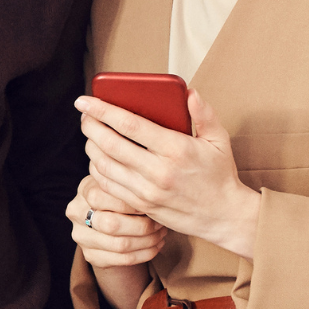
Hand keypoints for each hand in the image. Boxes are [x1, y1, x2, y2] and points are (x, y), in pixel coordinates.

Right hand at [66, 173, 163, 268]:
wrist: (111, 223)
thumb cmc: (123, 200)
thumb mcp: (123, 188)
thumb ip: (131, 187)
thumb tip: (153, 193)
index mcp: (84, 190)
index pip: (103, 197)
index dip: (132, 203)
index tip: (153, 205)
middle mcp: (76, 213)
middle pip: (111, 224)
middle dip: (143, 226)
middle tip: (160, 224)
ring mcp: (80, 236)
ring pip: (120, 245)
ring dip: (148, 241)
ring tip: (161, 234)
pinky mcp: (90, 255)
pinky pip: (124, 260)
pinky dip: (146, 254)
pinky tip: (157, 246)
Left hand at [79, 90, 261, 257]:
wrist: (225, 216)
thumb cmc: (219, 175)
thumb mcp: (219, 141)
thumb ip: (204, 114)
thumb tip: (189, 92)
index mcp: (176, 150)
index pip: (129, 125)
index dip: (102, 110)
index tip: (84, 100)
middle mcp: (158, 171)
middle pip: (109, 143)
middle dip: (90, 125)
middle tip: (84, 113)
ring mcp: (147, 190)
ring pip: (104, 164)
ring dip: (90, 145)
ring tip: (90, 132)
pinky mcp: (141, 204)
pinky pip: (108, 184)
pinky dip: (96, 167)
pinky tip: (97, 156)